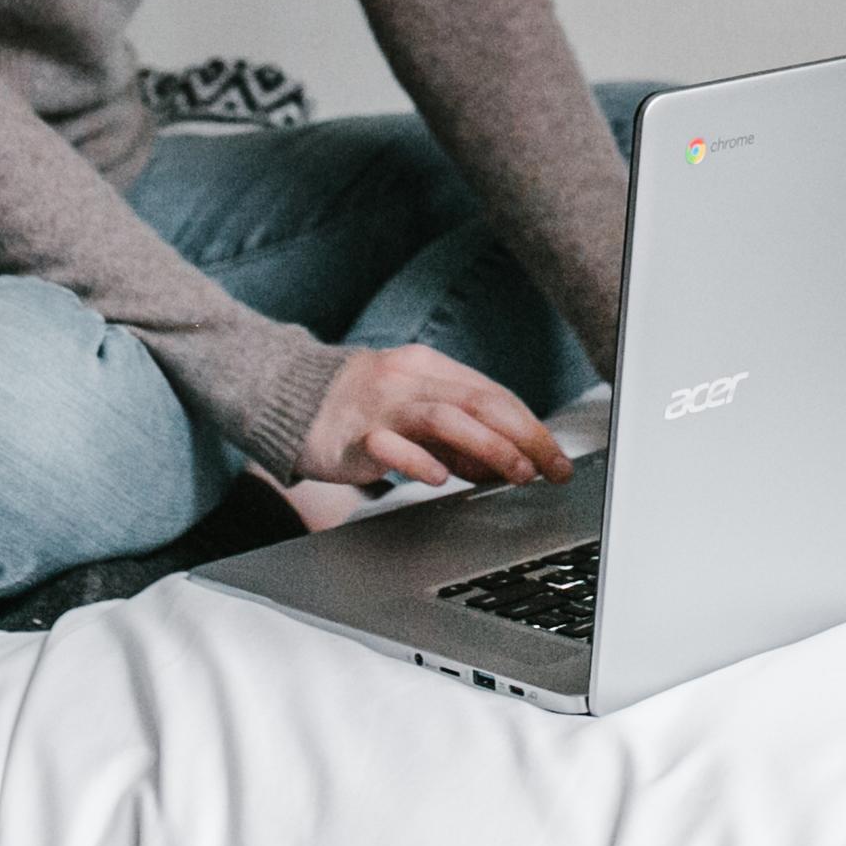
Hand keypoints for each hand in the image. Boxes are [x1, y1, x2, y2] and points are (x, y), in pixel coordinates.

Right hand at [297, 344, 573, 492]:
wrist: (288, 397)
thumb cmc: (360, 407)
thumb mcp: (414, 410)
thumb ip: (457, 435)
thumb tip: (505, 464)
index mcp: (429, 368)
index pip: (493, 395)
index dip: (531, 427)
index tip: (557, 459)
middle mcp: (409, 379)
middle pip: (478, 403)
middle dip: (524, 437)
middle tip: (550, 469)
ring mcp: (381, 405)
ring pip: (444, 418)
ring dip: (488, 447)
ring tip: (515, 473)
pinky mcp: (353, 434)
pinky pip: (389, 445)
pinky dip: (419, 461)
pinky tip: (440, 478)